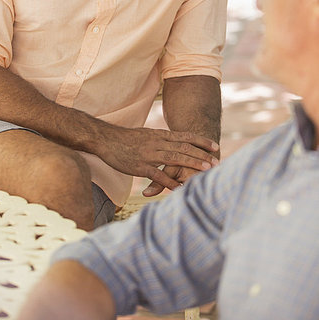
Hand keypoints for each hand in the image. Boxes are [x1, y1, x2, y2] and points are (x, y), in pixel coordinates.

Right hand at [99, 126, 218, 192]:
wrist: (106, 139)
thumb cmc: (125, 138)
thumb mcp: (146, 134)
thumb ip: (160, 139)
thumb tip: (172, 141)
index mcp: (159, 135)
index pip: (185, 136)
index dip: (202, 141)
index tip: (215, 146)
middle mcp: (157, 142)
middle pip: (184, 147)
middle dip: (202, 155)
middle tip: (216, 162)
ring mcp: (149, 154)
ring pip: (175, 158)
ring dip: (192, 164)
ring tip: (206, 170)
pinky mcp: (140, 166)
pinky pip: (158, 175)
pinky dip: (170, 181)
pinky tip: (180, 187)